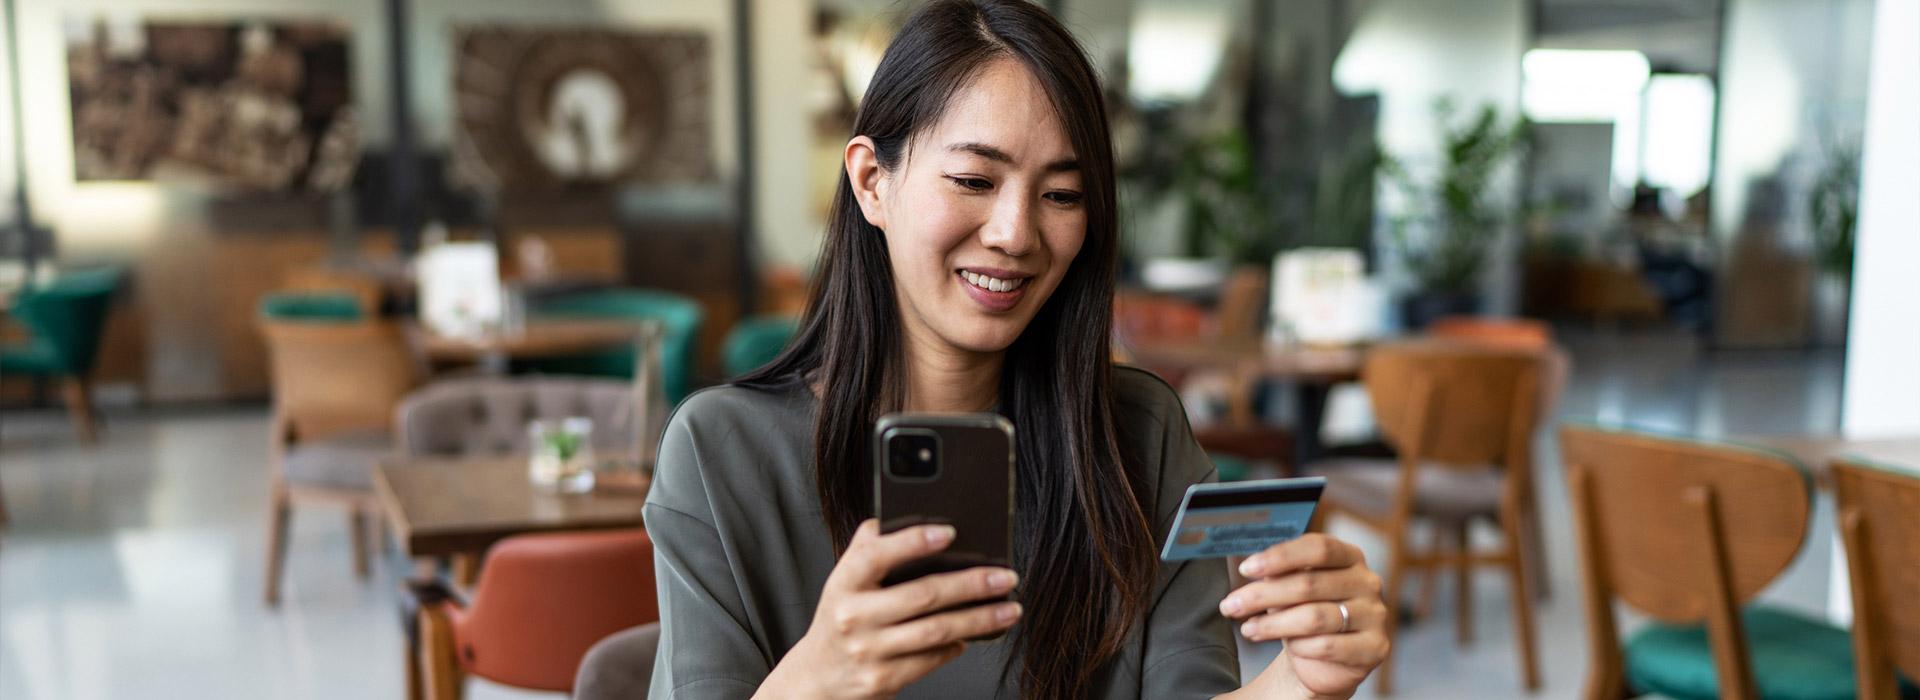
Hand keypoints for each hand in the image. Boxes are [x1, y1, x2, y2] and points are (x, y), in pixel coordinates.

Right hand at [759, 519, 1021, 699]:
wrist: (818, 677)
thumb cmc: (843, 618)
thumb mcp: (845, 581)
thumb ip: (869, 548)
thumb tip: (911, 515)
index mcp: (844, 583)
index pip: (876, 555)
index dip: (913, 541)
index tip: (950, 532)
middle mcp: (853, 617)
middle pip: (922, 595)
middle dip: (971, 584)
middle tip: (1005, 576)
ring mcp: (869, 651)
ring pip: (936, 631)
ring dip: (980, 619)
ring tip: (1008, 608)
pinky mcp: (883, 679)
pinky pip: (932, 659)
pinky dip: (959, 645)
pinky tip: (973, 635)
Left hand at [1219, 534, 1388, 699]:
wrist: (1326, 660)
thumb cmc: (1306, 613)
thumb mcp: (1292, 589)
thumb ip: (1280, 576)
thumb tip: (1251, 570)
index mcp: (1350, 557)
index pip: (1318, 548)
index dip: (1280, 556)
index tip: (1246, 568)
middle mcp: (1368, 582)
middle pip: (1310, 583)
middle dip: (1263, 595)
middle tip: (1231, 605)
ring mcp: (1375, 615)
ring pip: (1315, 617)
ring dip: (1273, 624)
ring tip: (1248, 629)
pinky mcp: (1374, 648)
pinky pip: (1327, 645)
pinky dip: (1299, 646)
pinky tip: (1287, 648)